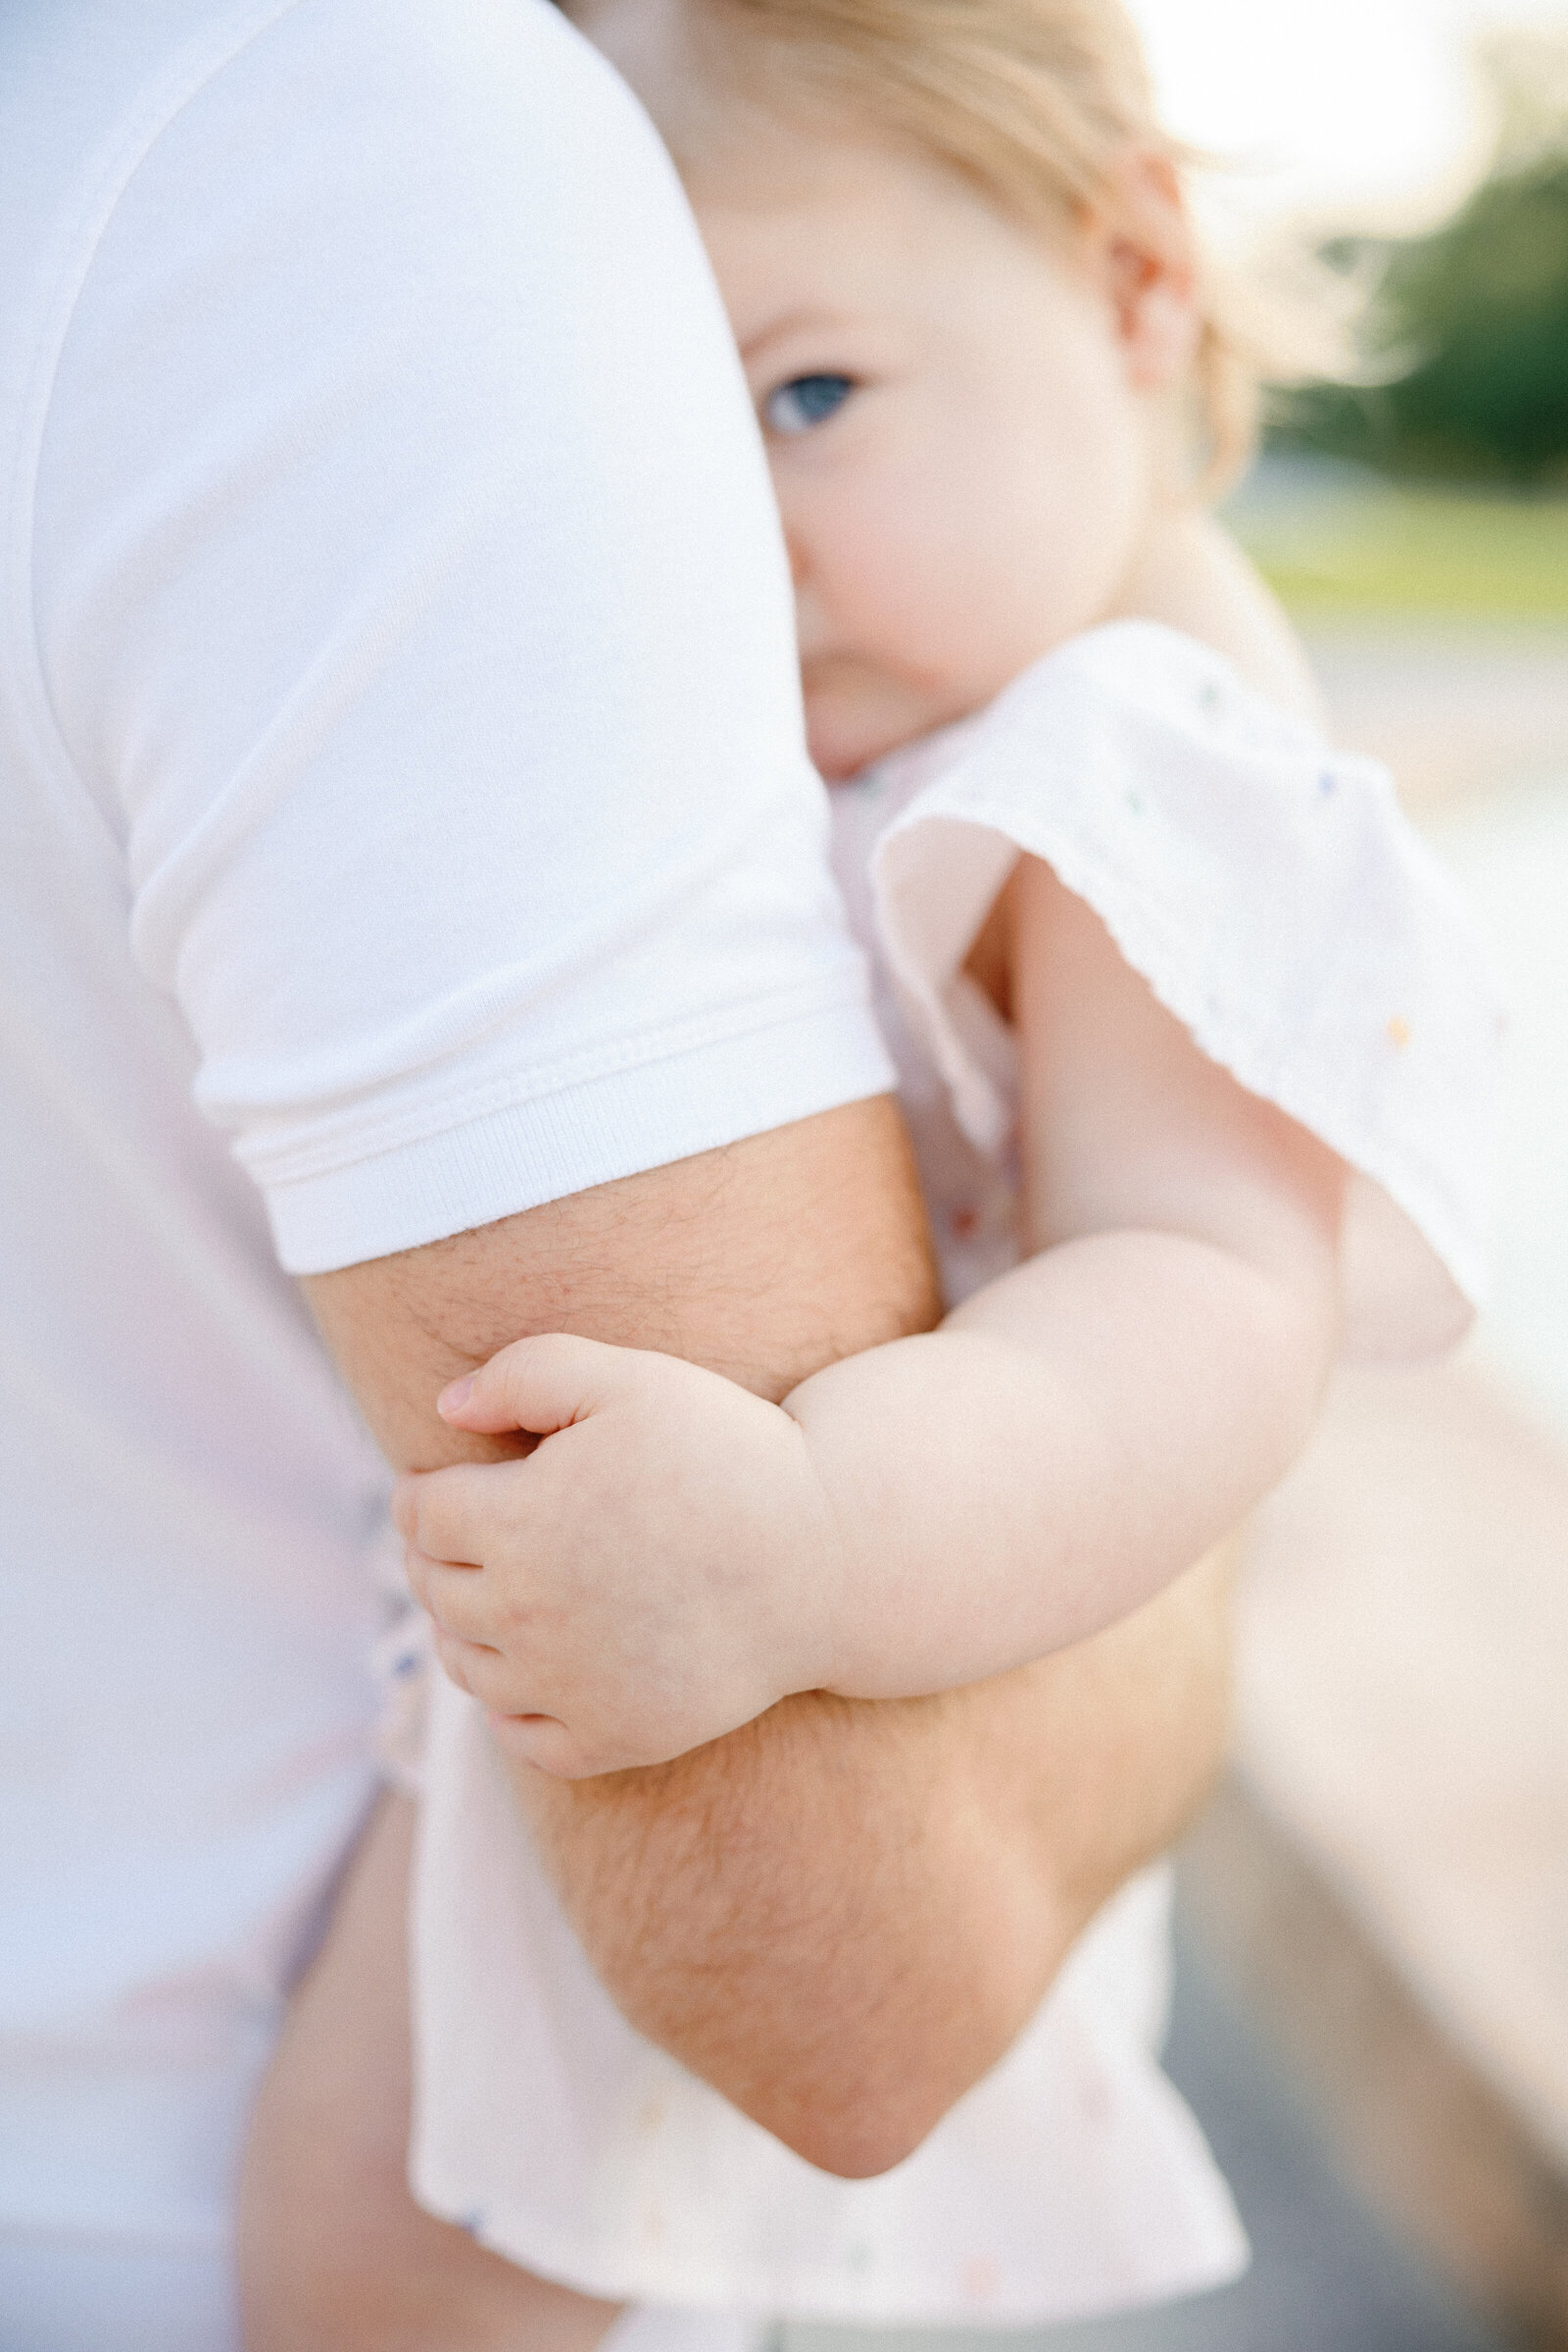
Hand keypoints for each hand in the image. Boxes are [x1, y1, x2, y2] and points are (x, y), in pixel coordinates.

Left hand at [393, 1334, 846, 1777]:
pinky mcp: (615, 1736)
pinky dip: (510, 1710)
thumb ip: (525, 1372)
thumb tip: (443, 1409)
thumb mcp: (629, 1377)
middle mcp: (527, 1616)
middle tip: (461, 1534)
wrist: (825, 1553)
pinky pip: (524, 1740)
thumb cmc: (728, 1450)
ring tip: (489, 1597)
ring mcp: (569, 1686)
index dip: (424, 1489)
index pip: (418, 1515)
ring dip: (462, 1629)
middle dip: (435, 1556)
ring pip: (467, 1666)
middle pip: (434, 1589)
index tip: (444, 1480)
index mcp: (517, 1522)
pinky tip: (530, 1674)